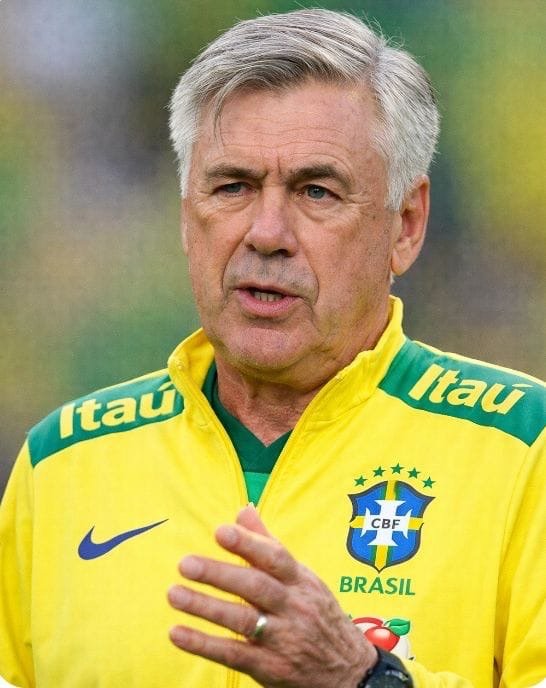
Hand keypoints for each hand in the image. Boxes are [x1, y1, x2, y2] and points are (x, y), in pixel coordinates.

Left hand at [168, 505, 376, 686]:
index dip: (248, 544)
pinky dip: (204, 645)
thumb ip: (268, 544)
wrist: (350, 673)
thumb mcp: (304, 578)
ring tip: (174, 594)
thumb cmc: (319, 615)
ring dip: (205, 607)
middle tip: (185, 563)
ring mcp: (283, 640)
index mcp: (301, 581)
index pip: (275, 558)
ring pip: (242, 621)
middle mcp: (294, 608)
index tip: (220, 531)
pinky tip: (178, 633)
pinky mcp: (270, 668)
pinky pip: (234, 655)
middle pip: (255, 587)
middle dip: (219, 574)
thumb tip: (243, 510)